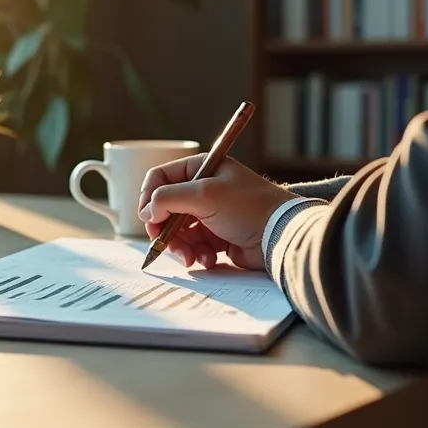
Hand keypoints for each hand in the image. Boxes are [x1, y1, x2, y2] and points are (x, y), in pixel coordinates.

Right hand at [137, 156, 295, 269]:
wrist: (281, 235)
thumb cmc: (248, 207)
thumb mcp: (204, 194)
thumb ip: (167, 198)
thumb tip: (146, 212)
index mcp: (202, 169)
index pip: (161, 178)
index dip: (149, 198)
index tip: (149, 218)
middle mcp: (205, 189)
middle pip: (166, 209)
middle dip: (165, 229)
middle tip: (163, 243)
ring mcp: (211, 214)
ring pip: (178, 231)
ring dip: (181, 247)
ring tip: (191, 257)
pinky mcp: (218, 237)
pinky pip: (194, 246)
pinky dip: (197, 255)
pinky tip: (209, 259)